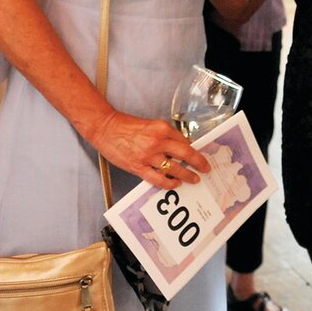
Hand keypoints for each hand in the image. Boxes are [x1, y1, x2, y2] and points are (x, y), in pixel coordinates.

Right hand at [87, 111, 211, 189]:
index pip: (185, 140)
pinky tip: (175, 184)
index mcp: (162, 128)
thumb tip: (180, 146)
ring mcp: (149, 155)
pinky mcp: (138, 167)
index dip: (194, 149)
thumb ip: (165, 135)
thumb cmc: (126, 126)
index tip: (200, 155)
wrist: (105, 128)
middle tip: (205, 168)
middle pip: (185, 153)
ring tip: (194, 179)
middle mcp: (158, 141)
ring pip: (174, 168)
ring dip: (187, 175)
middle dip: (198, 162)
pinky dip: (169, 183)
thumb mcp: (151, 125)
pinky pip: (158, 178)